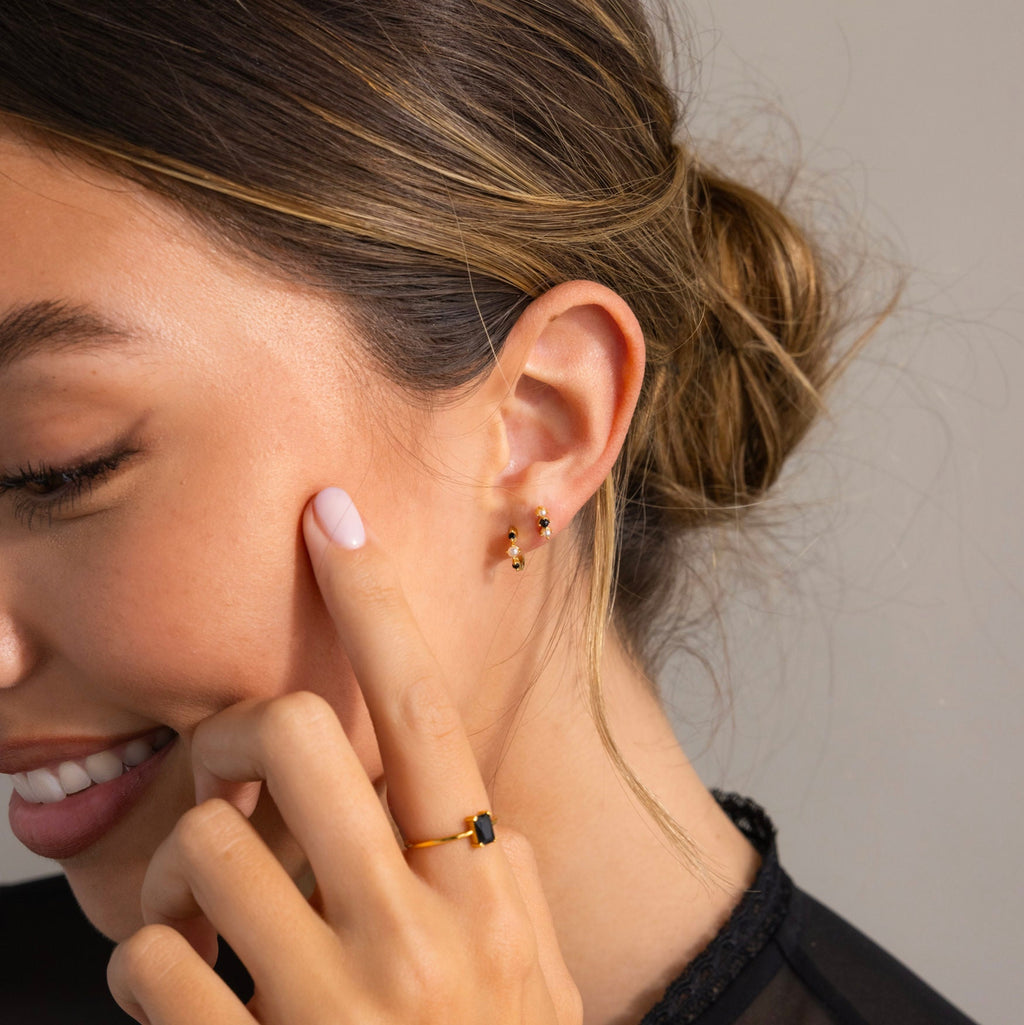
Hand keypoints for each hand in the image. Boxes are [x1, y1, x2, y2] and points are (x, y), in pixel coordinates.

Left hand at [107, 488, 581, 1024]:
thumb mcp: (527, 959)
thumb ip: (490, 869)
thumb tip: (450, 789)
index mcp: (486, 883)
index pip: (428, 708)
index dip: (377, 601)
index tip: (330, 516)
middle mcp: (418, 926)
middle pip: (299, 737)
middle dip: (247, 730)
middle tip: (239, 767)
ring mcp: (337, 1004)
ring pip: (204, 847)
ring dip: (183, 864)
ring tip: (205, 906)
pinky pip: (154, 970)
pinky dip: (149, 964)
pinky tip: (188, 989)